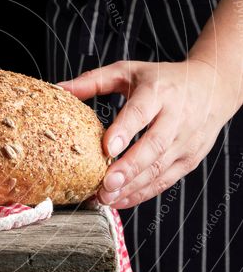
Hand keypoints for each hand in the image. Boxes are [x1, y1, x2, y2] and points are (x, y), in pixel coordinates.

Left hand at [58, 59, 237, 207]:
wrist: (213, 86)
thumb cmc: (163, 79)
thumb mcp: (129, 71)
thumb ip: (93, 81)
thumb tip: (58, 89)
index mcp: (159, 92)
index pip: (141, 112)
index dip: (125, 130)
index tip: (107, 148)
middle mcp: (177, 117)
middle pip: (153, 146)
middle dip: (129, 168)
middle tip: (105, 185)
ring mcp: (186, 141)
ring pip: (159, 169)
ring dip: (132, 187)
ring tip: (105, 198)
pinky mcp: (190, 159)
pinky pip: (165, 181)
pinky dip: (143, 193)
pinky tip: (120, 200)